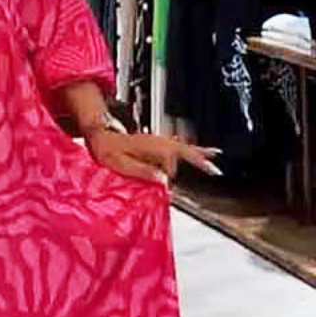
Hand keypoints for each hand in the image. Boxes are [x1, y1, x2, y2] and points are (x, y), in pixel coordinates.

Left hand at [85, 131, 222, 185]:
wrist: (101, 135)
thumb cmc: (107, 150)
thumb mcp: (120, 163)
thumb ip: (141, 170)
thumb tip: (162, 179)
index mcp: (149, 146)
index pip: (169, 158)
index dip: (170, 170)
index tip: (167, 180)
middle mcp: (157, 142)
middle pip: (183, 150)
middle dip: (198, 159)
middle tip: (213, 169)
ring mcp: (159, 142)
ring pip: (184, 147)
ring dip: (199, 153)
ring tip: (215, 157)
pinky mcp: (159, 145)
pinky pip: (180, 147)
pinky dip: (193, 150)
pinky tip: (204, 152)